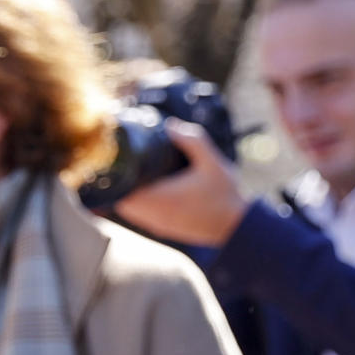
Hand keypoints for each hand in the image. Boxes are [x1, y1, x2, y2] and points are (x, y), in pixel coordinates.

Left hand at [112, 118, 251, 246]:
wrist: (239, 227)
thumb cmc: (226, 195)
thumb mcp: (212, 163)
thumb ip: (193, 141)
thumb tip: (171, 125)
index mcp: (161, 199)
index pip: (120, 192)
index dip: (114, 176)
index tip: (117, 159)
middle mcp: (155, 215)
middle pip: (120, 201)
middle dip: (120, 182)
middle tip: (124, 162)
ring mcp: (158, 225)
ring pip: (129, 210)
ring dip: (128, 194)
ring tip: (134, 174)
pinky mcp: (164, 230)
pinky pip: (141, 217)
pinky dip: (139, 204)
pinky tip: (147, 189)